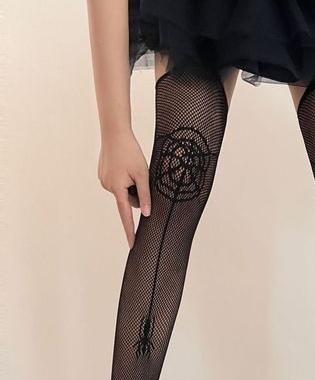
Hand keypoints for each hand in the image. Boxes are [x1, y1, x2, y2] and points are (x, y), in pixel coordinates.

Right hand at [97, 129, 150, 248]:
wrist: (114, 134)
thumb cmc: (130, 153)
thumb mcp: (143, 174)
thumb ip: (145, 195)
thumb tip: (146, 213)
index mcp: (118, 189)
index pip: (125, 216)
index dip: (130, 231)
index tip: (132, 244)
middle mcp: (108, 187)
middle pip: (129, 200)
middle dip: (136, 193)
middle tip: (140, 174)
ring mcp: (104, 181)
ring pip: (124, 191)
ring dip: (131, 184)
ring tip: (131, 166)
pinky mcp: (103, 175)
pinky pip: (118, 183)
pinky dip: (124, 178)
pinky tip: (124, 164)